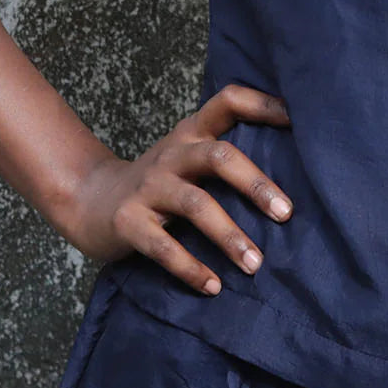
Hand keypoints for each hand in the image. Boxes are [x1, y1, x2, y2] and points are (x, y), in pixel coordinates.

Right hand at [61, 84, 293, 292]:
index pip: (228, 101)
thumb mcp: (187, 156)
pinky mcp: (128, 222)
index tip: (298, 119)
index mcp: (191, 133)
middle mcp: (173, 154)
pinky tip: (213, 286)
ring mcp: (149, 187)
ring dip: (229, 236)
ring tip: (256, 265)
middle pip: (219, 156)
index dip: (262, 105)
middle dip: (255, 184)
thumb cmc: (158, 181)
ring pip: (196, 205)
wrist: (89, 200)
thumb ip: (225, 153)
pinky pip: (163, 247)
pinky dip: (190, 268)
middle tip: (287, 214)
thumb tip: (295, 167)